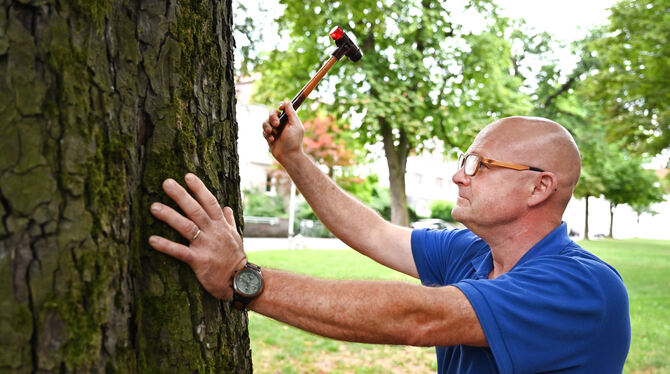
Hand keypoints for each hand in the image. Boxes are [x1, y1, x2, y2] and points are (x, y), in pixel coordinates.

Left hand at [148, 173, 245, 299]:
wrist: (241, 281)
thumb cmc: (236, 259)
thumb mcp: (235, 236)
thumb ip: (229, 221)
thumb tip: (226, 207)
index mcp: (221, 225)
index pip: (210, 202)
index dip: (199, 189)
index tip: (187, 176)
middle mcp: (213, 232)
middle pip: (195, 210)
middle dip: (181, 195)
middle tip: (166, 183)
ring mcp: (206, 246)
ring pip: (186, 227)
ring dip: (170, 216)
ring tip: (154, 207)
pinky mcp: (199, 261)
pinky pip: (180, 252)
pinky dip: (166, 245)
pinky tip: (152, 240)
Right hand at [262, 100, 304, 160]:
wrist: (288, 156)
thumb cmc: (294, 141)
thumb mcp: (295, 125)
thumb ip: (291, 113)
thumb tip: (287, 101)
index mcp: (289, 119)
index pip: (283, 108)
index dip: (281, 105)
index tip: (280, 107)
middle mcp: (281, 123)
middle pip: (272, 113)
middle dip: (272, 117)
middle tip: (276, 124)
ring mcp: (274, 130)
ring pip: (265, 122)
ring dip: (267, 126)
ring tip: (271, 133)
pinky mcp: (269, 136)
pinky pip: (264, 131)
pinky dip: (267, 135)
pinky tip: (273, 140)